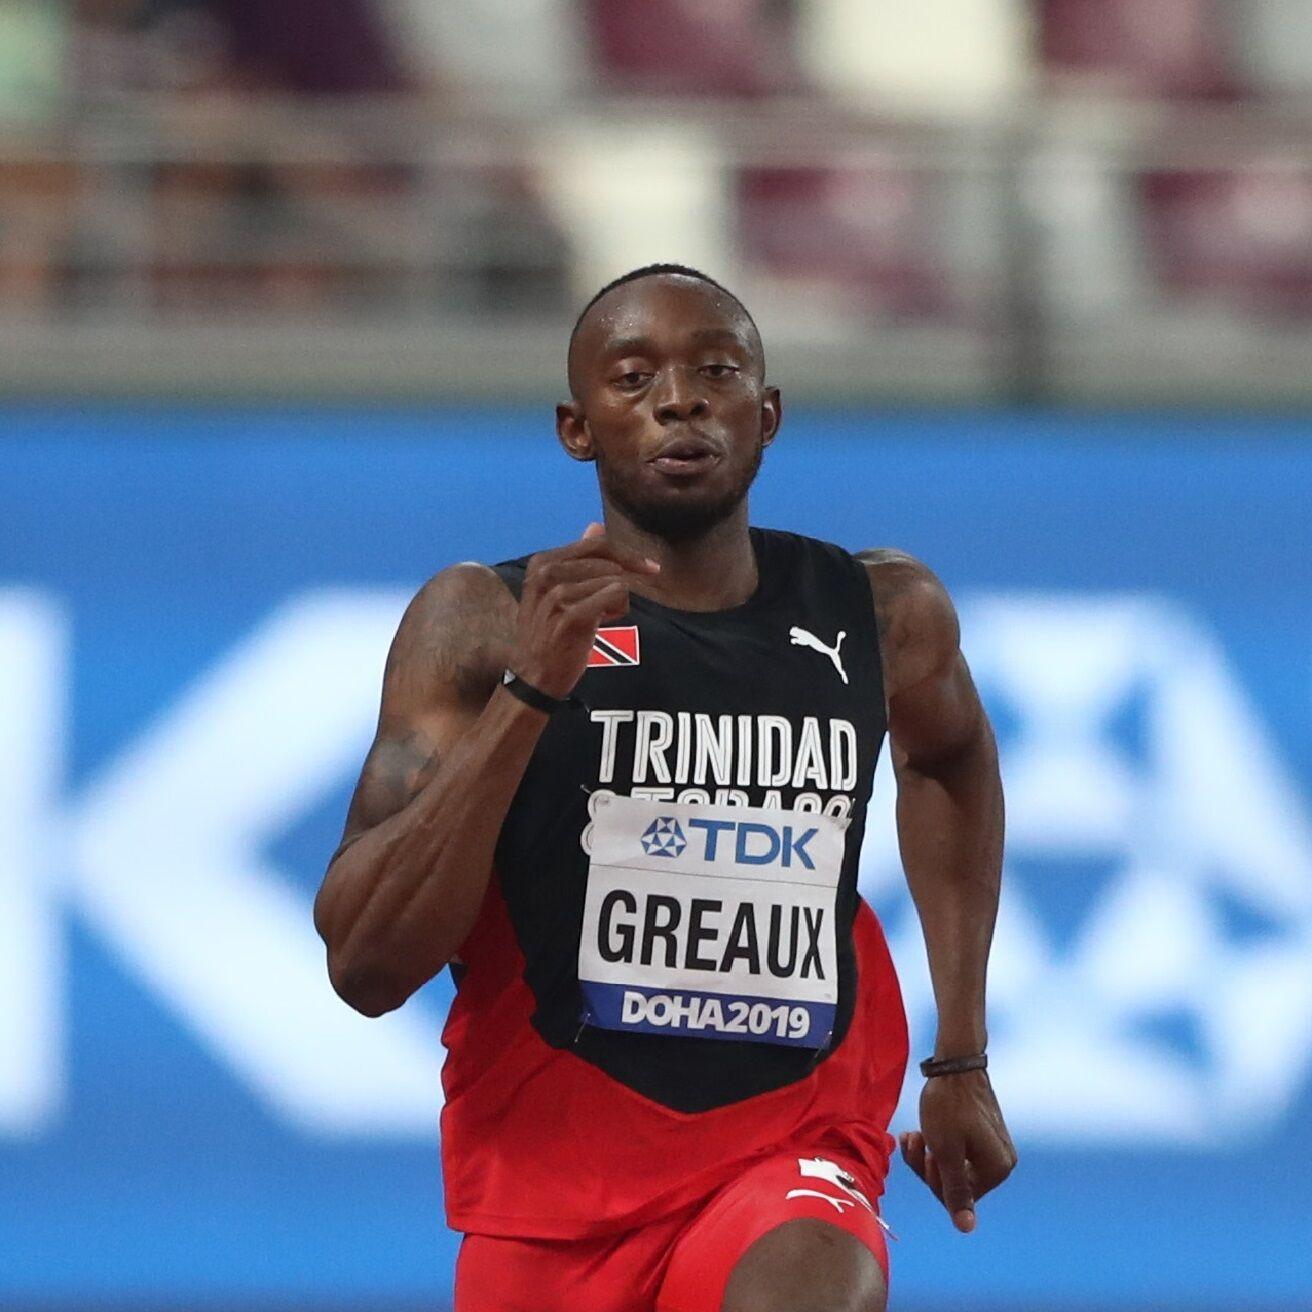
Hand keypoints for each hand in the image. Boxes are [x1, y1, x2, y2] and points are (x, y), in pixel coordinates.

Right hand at [509, 523, 659, 699]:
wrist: (535, 675)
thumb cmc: (551, 631)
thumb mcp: (557, 590)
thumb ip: (577, 559)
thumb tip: (594, 527)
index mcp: (542, 562)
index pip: (595, 544)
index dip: (627, 553)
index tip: (649, 567)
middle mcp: (546, 574)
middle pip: (608, 561)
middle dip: (626, 579)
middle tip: (617, 604)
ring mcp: (556, 595)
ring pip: (614, 580)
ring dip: (618, 601)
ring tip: (603, 617)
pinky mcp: (570, 617)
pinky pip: (614, 596)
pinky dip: (618, 609)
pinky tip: (606, 622)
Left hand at [899, 1070, 1016, 1232]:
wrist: (955, 1063)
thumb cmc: (949, 1106)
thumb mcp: (946, 1151)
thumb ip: (955, 1191)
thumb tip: (966, 1229)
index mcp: (996, 1170)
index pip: (959, 1197)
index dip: (933, 1179)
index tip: (924, 1152)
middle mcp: (1000, 1162)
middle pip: (955, 1182)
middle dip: (927, 1164)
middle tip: (914, 1139)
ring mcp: (991, 1147)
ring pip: (951, 1165)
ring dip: (926, 1153)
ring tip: (912, 1134)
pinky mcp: (980, 1133)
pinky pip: (955, 1149)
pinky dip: (935, 1142)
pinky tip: (917, 1131)